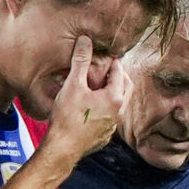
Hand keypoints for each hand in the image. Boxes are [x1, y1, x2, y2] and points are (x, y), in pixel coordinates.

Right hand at [42, 34, 131, 164]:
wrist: (62, 148)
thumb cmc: (68, 117)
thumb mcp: (73, 84)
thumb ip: (80, 61)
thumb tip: (85, 40)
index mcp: (115, 98)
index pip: (120, 72)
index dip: (113, 61)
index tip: (108, 53)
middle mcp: (119, 112)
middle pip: (126, 87)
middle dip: (119, 75)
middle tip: (108, 66)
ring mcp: (112, 125)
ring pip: (119, 103)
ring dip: (113, 91)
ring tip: (100, 83)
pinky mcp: (104, 135)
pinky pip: (110, 116)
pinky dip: (106, 105)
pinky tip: (93, 104)